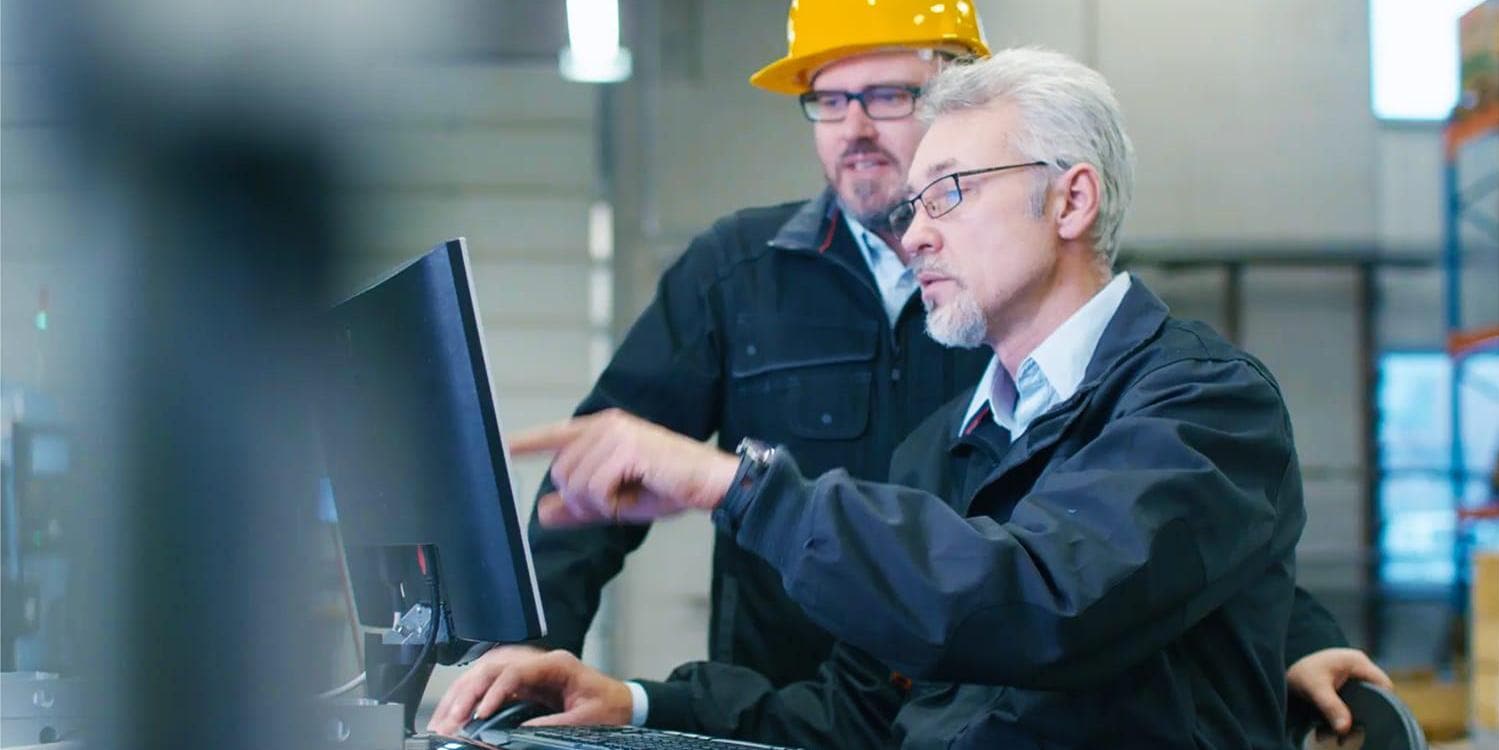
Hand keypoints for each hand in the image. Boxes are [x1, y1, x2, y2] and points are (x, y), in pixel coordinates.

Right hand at [428, 648, 633, 731]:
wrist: (625, 703)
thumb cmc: (610, 707)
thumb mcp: (585, 720)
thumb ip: (551, 726)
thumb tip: (515, 733)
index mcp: (556, 664)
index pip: (513, 670)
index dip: (493, 692)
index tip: (479, 714)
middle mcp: (538, 662)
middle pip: (491, 667)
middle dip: (466, 693)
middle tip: (450, 720)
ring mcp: (529, 671)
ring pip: (485, 673)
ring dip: (461, 695)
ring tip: (443, 719)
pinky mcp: (524, 684)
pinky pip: (490, 685)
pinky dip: (470, 698)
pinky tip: (455, 711)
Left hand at [509, 409, 741, 527]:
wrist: (709, 484)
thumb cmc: (670, 487)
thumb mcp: (616, 502)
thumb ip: (579, 505)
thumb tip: (544, 511)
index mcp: (603, 430)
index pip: (556, 435)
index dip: (527, 442)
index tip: (504, 448)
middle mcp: (606, 425)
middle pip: (562, 472)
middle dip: (582, 499)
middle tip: (615, 503)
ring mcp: (616, 433)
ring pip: (576, 482)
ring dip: (599, 503)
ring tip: (629, 497)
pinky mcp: (627, 447)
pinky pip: (594, 487)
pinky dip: (610, 503)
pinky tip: (633, 496)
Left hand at [1286, 647, 1392, 735]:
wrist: (1280, 666)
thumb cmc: (1300, 673)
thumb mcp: (1315, 689)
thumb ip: (1331, 706)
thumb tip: (1345, 729)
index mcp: (1357, 662)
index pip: (1384, 684)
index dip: (1386, 703)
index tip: (1377, 722)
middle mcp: (1359, 667)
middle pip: (1377, 694)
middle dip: (1370, 714)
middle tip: (1359, 731)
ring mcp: (1353, 675)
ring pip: (1366, 700)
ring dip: (1358, 716)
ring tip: (1345, 734)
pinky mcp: (1346, 684)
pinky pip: (1355, 700)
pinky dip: (1348, 714)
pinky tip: (1338, 728)